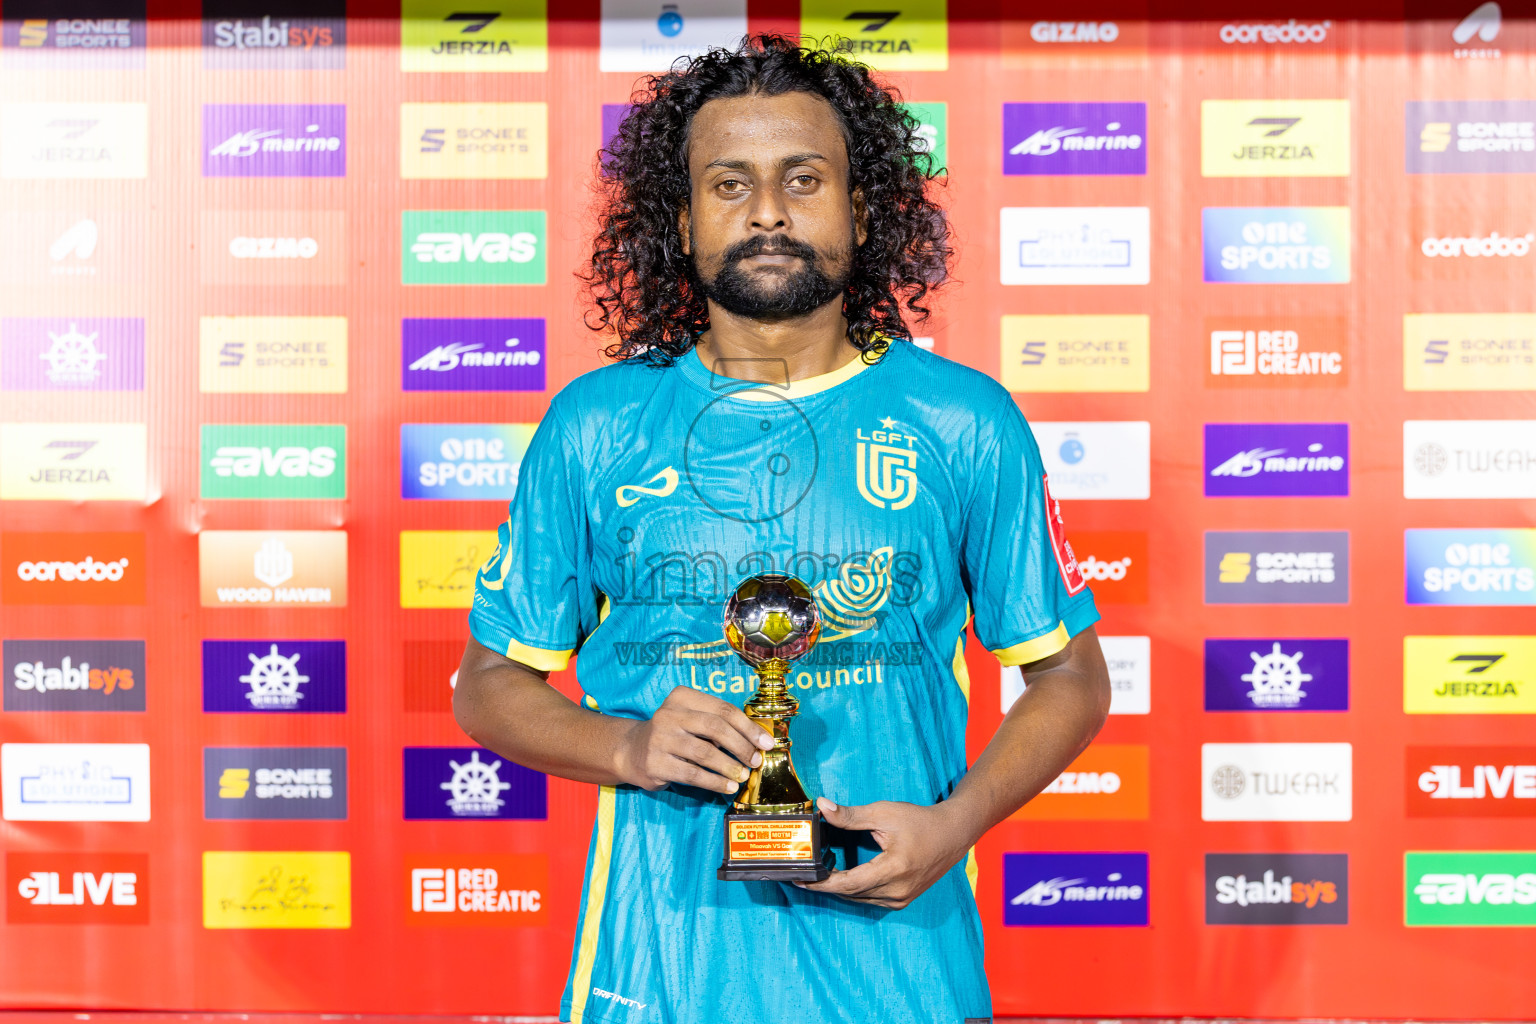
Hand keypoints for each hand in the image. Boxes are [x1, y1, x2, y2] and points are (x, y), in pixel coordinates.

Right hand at [613, 686, 773, 794]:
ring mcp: (660, 738)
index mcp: (682, 697)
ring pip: (705, 753)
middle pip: (715, 728)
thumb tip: (756, 742)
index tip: (766, 743)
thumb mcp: (691, 719)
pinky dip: (714, 782)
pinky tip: (727, 786)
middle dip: (741, 746)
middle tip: (755, 761)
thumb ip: (717, 724)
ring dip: (729, 766)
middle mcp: (669, 714)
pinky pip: (693, 774)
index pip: (723, 709)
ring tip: (743, 775)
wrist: (631, 751)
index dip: (748, 727)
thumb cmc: (673, 734)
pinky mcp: (656, 763)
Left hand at [799, 797, 971, 908]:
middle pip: (851, 894)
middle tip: (803, 874)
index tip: (800, 879)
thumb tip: (822, 807)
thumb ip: (851, 815)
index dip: (822, 884)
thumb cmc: (920, 821)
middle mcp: (897, 891)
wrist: (953, 834)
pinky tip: (842, 878)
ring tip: (818, 876)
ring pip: (860, 899)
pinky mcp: (903, 900)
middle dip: (825, 885)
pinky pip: (871, 900)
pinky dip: (854, 890)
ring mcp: (901, 899)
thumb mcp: (884, 813)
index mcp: (893, 870)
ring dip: (839, 889)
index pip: (848, 884)